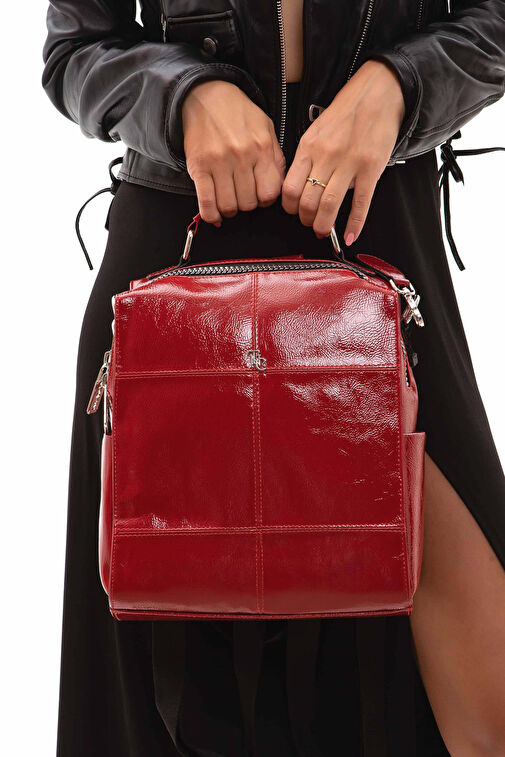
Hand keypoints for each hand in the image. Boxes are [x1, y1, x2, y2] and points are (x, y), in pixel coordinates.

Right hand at [182, 80, 285, 225]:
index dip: (265, 200)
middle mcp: (241, 156)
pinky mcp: (198, 166)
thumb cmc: (238, 114)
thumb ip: (275, 158)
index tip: (260, 195)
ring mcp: (218, 162)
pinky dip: (211, 214)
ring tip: (229, 199)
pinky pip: (207, 202)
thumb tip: (278, 188)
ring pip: (229, 206)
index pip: (270, 193)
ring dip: (230, 209)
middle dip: (247, 204)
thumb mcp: (266, 129)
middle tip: (242, 195)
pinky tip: (214, 213)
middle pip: (249, 203)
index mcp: (262, 148)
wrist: (207, 95)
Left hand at [281, 60, 404, 243]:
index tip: (294, 212)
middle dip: (306, 220)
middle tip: (310, 224)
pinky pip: (360, 202)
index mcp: (309, 147)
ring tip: (324, 232)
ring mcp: (349, 163)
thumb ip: (308, 158)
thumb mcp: (317, 131)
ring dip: (324, 225)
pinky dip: (355, 224)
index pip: (289, 188)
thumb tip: (302, 187)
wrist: (377, 92)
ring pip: (329, 205)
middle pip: (307, 200)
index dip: (289, 207)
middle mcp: (326, 156)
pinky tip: (350, 236)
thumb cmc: (347, 112)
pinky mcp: (371, 168)